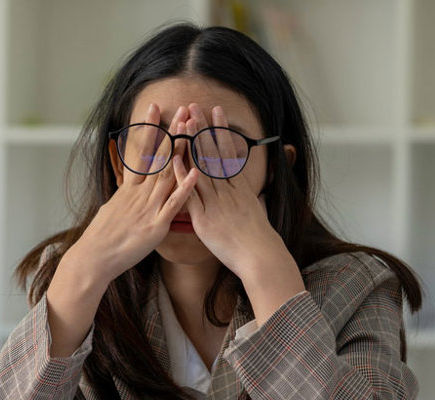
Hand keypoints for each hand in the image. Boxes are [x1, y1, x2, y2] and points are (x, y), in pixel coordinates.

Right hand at [66, 103, 199, 283]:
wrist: (94, 258)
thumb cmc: (102, 238)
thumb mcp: (112, 209)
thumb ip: (124, 197)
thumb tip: (126, 189)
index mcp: (129, 189)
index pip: (141, 152)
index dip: (148, 129)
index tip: (154, 107)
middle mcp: (139, 194)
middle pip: (158, 157)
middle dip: (171, 132)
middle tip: (182, 109)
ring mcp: (148, 208)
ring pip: (168, 174)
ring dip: (181, 151)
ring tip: (192, 129)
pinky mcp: (155, 226)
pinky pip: (173, 204)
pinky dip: (184, 188)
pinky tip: (195, 172)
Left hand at [175, 103, 304, 323]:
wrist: (260, 257)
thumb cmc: (258, 239)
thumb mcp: (256, 211)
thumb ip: (249, 198)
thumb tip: (250, 192)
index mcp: (239, 187)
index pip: (228, 152)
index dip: (220, 131)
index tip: (215, 112)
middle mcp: (227, 190)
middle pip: (213, 153)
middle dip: (203, 129)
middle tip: (195, 106)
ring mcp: (216, 202)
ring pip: (202, 167)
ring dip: (192, 143)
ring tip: (184, 122)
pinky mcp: (204, 218)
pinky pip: (191, 193)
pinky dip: (182, 176)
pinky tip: (174, 159)